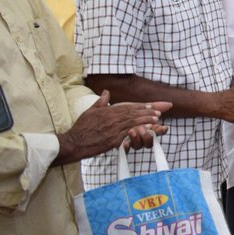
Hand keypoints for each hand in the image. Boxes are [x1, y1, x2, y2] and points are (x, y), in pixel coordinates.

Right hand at [56, 91, 170, 165]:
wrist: (74, 143)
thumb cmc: (81, 127)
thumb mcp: (90, 111)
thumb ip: (101, 102)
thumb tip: (106, 92)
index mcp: (107, 111)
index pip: (127, 107)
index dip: (140, 106)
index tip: (150, 105)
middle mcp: (112, 118)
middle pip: (133, 113)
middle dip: (147, 112)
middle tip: (159, 111)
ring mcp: (113, 129)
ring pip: (133, 122)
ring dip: (146, 120)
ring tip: (156, 119)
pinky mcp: (113, 140)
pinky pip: (128, 134)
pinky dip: (139, 130)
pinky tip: (147, 130)